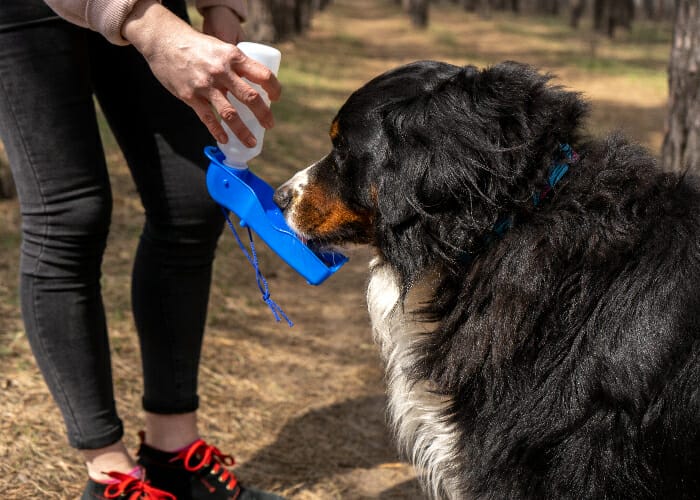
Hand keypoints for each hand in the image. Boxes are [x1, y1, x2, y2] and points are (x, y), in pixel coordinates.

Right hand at [122, 0, 280, 145]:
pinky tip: (224, 140)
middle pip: (250, 97)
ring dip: (242, 131)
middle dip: (263, 114)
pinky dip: (217, 131)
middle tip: (269, 125)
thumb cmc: (197, 46)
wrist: (164, 42)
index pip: (263, 75)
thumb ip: (236, 64)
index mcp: (233, 56)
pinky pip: (207, 118)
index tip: (275, 98)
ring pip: (229, 114)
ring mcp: (205, 85)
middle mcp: (221, 71)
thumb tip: (255, 82)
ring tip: (251, 142)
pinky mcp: (190, 96)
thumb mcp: (221, 48)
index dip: (274, 88)